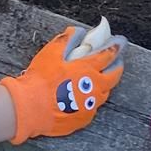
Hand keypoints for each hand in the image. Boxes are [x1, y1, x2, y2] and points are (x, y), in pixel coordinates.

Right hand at [2, 27, 122, 143]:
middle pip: (114, 76)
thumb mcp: (51, 53)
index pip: (108, 55)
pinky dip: (90, 101)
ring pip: (104, 93)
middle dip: (117, 67)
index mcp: (88, 69)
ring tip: (99, 80)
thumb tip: (77, 32)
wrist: (31, 108)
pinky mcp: (83, 118)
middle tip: (116, 62)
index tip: (119, 43)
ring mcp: (90, 105)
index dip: (115, 47)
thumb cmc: (40, 80)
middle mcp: (94, 88)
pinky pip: (92, 108)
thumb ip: (67, 40)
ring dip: (104, 85)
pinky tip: (83, 98)